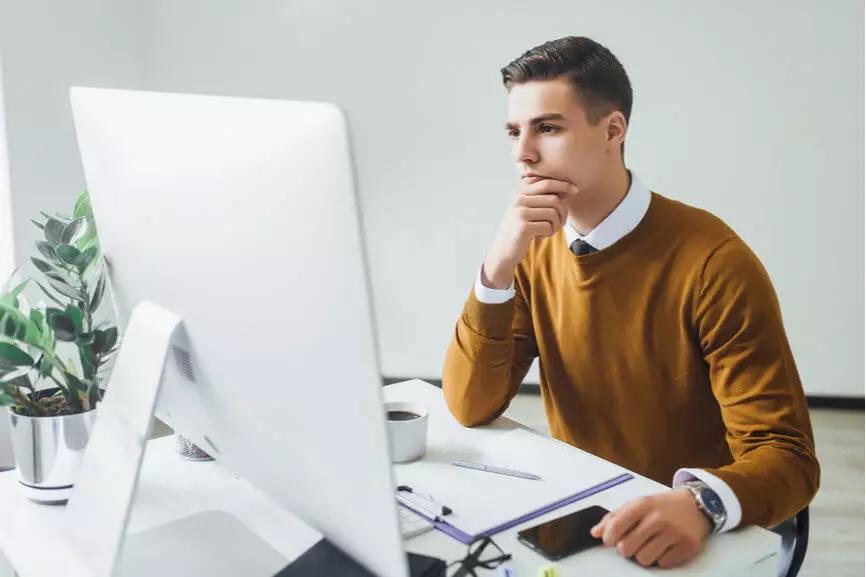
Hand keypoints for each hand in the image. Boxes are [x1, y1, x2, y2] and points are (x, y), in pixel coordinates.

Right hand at [481, 178, 576, 287]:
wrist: (504, 249)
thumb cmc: (521, 227)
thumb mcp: (528, 208)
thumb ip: (543, 196)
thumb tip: (568, 189)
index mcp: (520, 191)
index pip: (547, 183)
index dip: (564, 185)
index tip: (575, 190)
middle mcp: (519, 199)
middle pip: (553, 199)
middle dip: (562, 212)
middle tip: (561, 223)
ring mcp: (520, 212)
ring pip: (553, 214)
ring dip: (555, 225)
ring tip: (547, 230)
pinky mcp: (523, 227)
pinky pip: (548, 227)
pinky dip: (548, 233)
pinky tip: (539, 236)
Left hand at [590, 489, 712, 568]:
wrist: (696, 505)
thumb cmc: (662, 506)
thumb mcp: (638, 505)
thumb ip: (615, 518)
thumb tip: (596, 533)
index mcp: (642, 505)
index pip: (616, 526)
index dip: (609, 538)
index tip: (611, 540)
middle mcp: (658, 518)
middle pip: (627, 548)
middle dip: (625, 549)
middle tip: (632, 544)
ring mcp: (674, 533)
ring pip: (644, 559)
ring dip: (644, 556)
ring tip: (650, 545)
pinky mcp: (688, 546)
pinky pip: (664, 564)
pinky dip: (662, 559)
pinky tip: (665, 547)